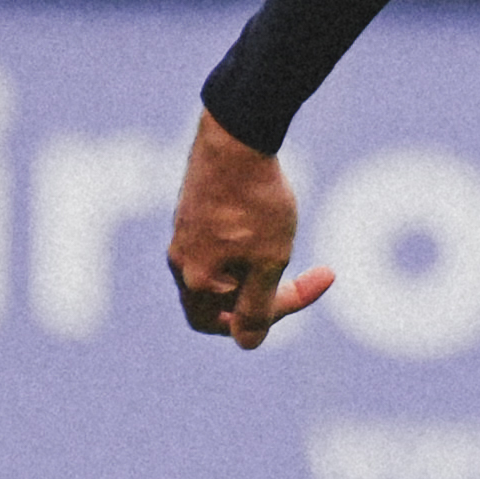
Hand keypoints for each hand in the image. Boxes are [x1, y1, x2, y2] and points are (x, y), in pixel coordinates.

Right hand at [167, 110, 334, 345]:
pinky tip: (267, 217)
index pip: (221, 324)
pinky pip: (216, 241)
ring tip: (282, 240)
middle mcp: (180, 256)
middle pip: (217, 299)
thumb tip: (247, 344)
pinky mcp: (192, 207)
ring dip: (254, 267)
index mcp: (195, 277)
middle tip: (293, 274)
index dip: (260, 321)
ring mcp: (183, 230)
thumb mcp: (270, 260)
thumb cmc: (255, 201)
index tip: (299, 289)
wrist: (236, 134)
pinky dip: (246, 243)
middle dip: (258, 295)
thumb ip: (259, 306)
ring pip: (219, 268)